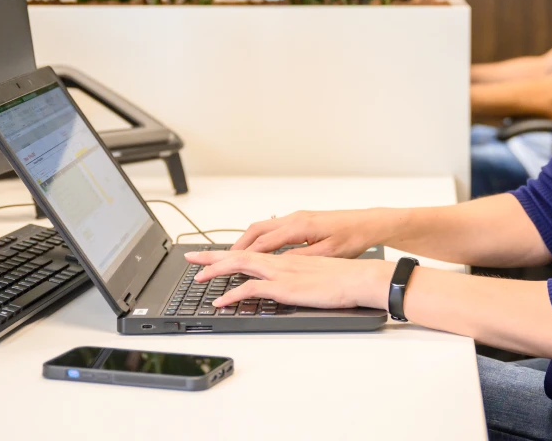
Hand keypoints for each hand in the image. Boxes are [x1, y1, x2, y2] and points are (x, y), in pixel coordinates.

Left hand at [184, 250, 395, 310]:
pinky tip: (220, 301)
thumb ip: (298, 273)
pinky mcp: (284, 286)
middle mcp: (280, 260)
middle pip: (238, 253)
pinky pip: (250, 288)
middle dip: (212, 256)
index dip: (230, 251)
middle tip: (192, 258)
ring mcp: (280, 271)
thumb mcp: (316, 272)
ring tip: (198, 278)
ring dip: (215, 271)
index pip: (251, 250)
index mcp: (287, 256)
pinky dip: (232, 294)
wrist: (360, 277)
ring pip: (239, 265)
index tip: (213, 255)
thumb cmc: (344, 277)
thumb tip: (288, 281)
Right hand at [230, 209, 387, 257]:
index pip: (262, 242)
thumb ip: (302, 259)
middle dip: (236, 245)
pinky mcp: (302, 221)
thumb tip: (279, 265)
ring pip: (263, 227)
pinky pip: (273, 228)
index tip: (226, 264)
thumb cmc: (353, 237)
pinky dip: (259, 238)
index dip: (243, 254)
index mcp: (299, 226)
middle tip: (219, 259)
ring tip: (233, 256)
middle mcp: (295, 218)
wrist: (369, 223)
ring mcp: (297, 218)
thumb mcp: (328, 253)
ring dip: (247, 240)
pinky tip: (258, 249)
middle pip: (256, 230)